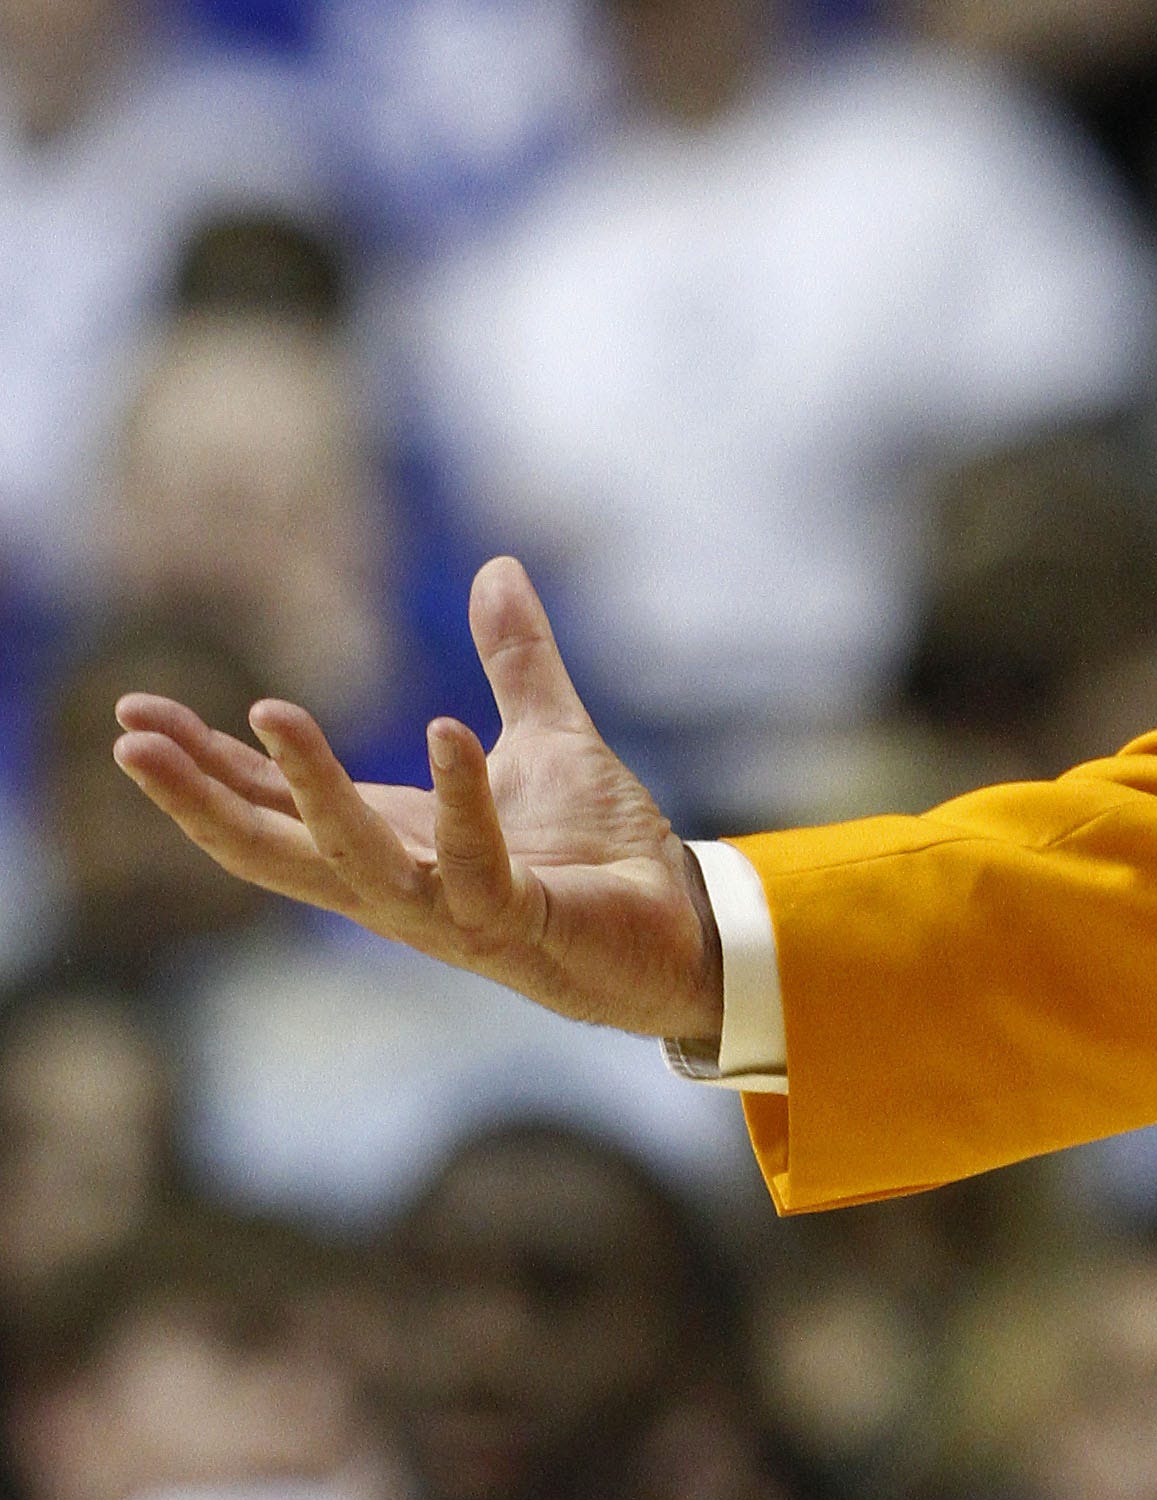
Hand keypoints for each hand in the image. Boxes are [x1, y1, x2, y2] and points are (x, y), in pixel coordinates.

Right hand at [111, 556, 723, 1043]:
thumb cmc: (602, 853)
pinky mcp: (519, 921)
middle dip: (200, 794)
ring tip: (266, 710)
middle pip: (274, 848)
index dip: (205, 765)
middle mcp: (403, 886)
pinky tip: (446, 730)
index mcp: (395, 841)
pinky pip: (476, 863)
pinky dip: (461, 799)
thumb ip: (515, 661)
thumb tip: (498, 566)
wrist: (682, 933)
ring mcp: (453, 912)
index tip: (133, 714)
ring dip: (307, 788)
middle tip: (131, 737)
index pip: (275, 808)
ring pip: (353, 860)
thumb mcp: (548, 736)